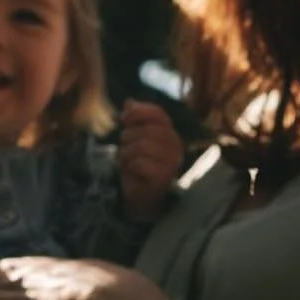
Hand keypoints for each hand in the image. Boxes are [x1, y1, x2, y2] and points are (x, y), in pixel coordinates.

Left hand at [118, 99, 183, 218]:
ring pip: (142, 145)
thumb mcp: (134, 139)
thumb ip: (134, 121)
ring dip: (127, 153)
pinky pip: (140, 163)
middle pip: (148, 129)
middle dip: (129, 136)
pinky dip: (131, 167)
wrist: (141, 197)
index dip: (139, 112)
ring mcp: (171, 163)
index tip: (124, 119)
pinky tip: (133, 173)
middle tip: (125, 148)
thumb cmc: (138, 166)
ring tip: (128, 162)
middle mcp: (176, 147)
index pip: (158, 114)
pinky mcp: (163, 178)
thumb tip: (129, 102)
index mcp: (170, 134)